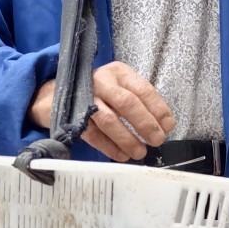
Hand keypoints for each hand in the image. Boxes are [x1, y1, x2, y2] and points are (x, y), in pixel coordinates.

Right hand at [28, 61, 175, 161]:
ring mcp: (85, 99)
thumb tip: (164, 124)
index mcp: (119, 72)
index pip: (143, 90)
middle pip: (127, 104)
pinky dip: (110, 147)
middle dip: (145, 124)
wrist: (59, 94)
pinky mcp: (73, 117)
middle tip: (157, 140)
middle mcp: (102, 81)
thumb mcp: (121, 86)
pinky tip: (122, 155)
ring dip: (128, 139)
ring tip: (140, 152)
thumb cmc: (101, 92)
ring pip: (110, 121)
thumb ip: (140, 100)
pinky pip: (94, 134)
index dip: (158, 109)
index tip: (168, 125)